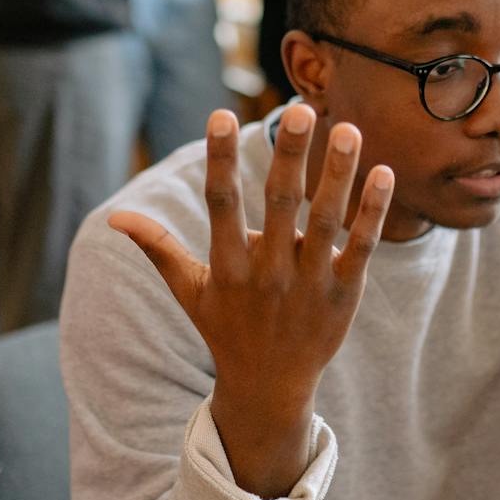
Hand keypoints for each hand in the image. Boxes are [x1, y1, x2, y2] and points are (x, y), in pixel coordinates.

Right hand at [109, 105, 393, 498]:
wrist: (270, 389)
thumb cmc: (226, 329)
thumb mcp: (190, 292)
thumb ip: (157, 248)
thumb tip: (114, 218)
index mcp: (228, 268)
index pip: (222, 205)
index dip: (220, 160)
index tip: (220, 115)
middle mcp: (270, 274)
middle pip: (280, 205)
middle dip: (290, 156)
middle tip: (302, 110)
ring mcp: (310, 284)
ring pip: (326, 222)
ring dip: (339, 175)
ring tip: (348, 128)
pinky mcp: (344, 294)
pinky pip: (361, 247)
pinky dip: (373, 213)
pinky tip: (385, 173)